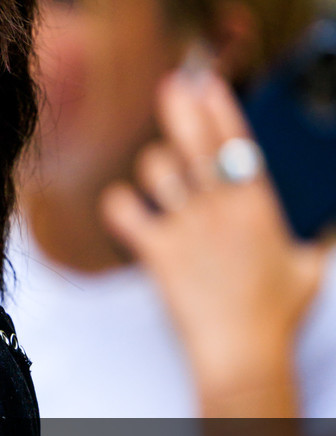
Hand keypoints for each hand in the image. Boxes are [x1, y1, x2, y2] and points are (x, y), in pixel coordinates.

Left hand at [101, 64, 323, 413]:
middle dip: (181, 109)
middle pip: (194, 142)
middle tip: (172, 88)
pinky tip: (125, 205)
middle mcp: (220, 208)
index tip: (207, 83)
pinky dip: (119, 205)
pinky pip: (124, 212)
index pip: (237, 141)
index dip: (220, 107)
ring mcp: (186, 228)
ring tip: (160, 169)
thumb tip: (326, 228)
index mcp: (258, 205)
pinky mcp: (157, 253)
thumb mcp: (310, 267)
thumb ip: (316, 239)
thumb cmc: (277, 314)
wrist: (241, 352)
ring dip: (155, 164)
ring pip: (157, 171)